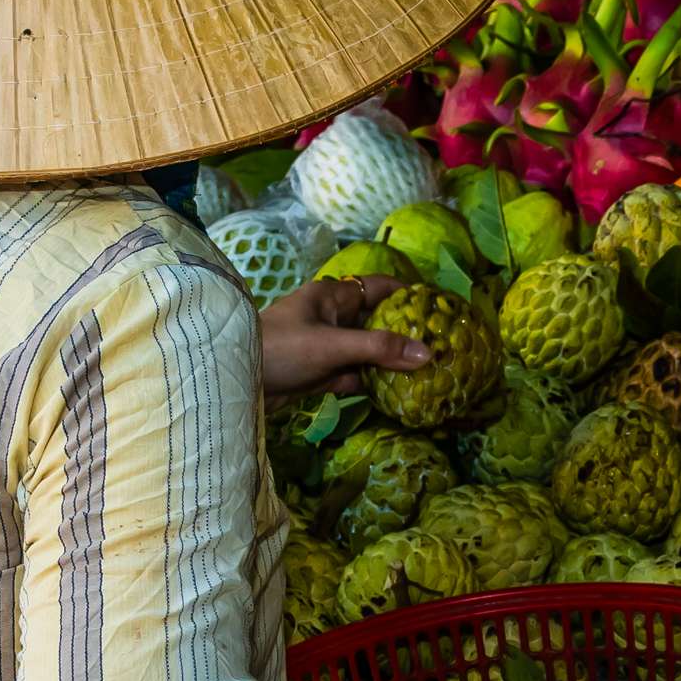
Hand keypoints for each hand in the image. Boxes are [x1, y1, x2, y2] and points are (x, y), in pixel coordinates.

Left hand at [257, 272, 436, 396]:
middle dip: (406, 334)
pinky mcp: (321, 373)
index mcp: (332, 297)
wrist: (237, 382)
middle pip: (377, 322)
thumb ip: (379, 349)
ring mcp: (327, 347)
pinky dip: (374, 383)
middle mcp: (332, 318)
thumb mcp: (332, 345)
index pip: (378, 288)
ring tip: (429, 372)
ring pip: (368, 352)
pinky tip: (399, 393)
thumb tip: (428, 353)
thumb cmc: (280, 349)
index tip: (441, 309)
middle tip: (442, 347)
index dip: (408, 295)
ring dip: (392, 362)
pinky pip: (355, 375)